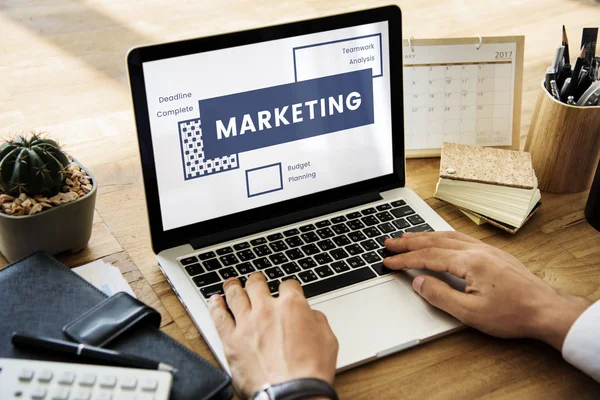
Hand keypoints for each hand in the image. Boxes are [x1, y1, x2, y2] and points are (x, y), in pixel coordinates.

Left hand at [208, 273, 337, 397]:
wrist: (292, 394)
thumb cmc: (311, 372)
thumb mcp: (328, 340)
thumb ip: (317, 320)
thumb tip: (310, 315)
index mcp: (292, 306)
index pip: (288, 285)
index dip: (288, 287)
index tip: (286, 290)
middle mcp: (267, 309)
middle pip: (257, 284)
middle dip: (257, 280)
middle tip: (255, 280)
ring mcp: (246, 323)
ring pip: (235, 295)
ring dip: (233, 287)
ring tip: (231, 283)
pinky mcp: (231, 340)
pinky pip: (219, 317)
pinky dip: (215, 306)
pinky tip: (214, 301)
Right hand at [383, 231, 591, 349]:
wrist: (547, 310)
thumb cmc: (513, 313)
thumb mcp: (470, 312)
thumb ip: (440, 295)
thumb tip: (418, 282)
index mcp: (469, 262)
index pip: (428, 257)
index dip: (404, 259)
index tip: (388, 260)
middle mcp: (476, 250)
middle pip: (434, 241)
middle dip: (409, 242)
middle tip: (389, 242)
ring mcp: (486, 249)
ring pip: (447, 236)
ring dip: (424, 236)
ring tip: (408, 236)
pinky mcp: (493, 253)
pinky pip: (460, 238)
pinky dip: (442, 236)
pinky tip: (438, 239)